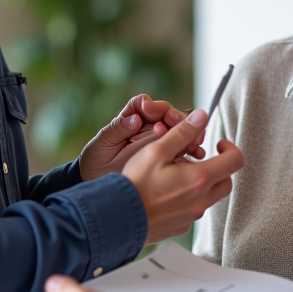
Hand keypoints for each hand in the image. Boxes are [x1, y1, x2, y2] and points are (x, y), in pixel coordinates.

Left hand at [79, 95, 204, 181]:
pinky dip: (190, 150)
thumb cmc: (96, 163)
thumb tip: (134, 119)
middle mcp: (145, 128)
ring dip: (188, 133)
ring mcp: (157, 142)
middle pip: (166, 115)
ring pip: (177, 131)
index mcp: (128, 120)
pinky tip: (196, 154)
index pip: (143, 105)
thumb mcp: (102, 146)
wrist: (98, 186)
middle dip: (178, 119)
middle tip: (184, 126)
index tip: (152, 111)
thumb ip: (117, 130)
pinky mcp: (165, 156)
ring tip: (195, 141)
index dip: (151, 105)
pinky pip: (181, 149)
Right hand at [122, 108, 243, 243]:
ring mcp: (191, 217)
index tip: (217, 144)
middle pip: (226, 182)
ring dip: (201, 184)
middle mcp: (201, 201)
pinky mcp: (181, 227)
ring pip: (209, 197)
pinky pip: (192, 211)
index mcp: (199, 179)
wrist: (118, 218)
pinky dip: (187, 199)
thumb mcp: (157, 150)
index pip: (235, 161)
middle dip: (218, 167)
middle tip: (199, 159)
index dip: (230, 148)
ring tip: (177, 174)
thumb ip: (183, 132)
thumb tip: (203, 116)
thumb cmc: (136, 184)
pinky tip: (166, 193)